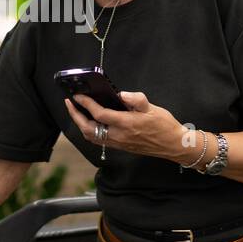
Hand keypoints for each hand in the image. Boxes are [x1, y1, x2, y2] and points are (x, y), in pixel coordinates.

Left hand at [63, 90, 189, 161]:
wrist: (173, 145)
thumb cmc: (164, 126)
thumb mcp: (152, 108)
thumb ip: (135, 99)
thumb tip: (121, 94)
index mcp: (127, 124)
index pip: (99, 114)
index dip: (86, 104)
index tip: (78, 95)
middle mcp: (119, 136)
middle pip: (88, 128)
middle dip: (76, 116)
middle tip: (70, 103)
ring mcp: (118, 143)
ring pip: (91, 136)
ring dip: (80, 124)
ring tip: (76, 111)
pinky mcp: (120, 146)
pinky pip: (99, 140)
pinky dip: (89, 131)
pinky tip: (89, 122)